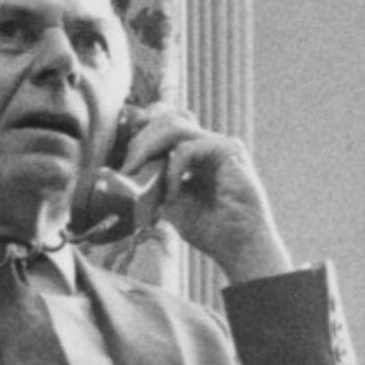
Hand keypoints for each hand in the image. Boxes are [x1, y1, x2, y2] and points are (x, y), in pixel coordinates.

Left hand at [110, 105, 292, 282]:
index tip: (123, 159)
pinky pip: (186, 148)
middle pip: (165, 118)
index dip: (140, 133)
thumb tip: (125, 174)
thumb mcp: (172, 204)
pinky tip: (171, 193)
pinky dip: (172, 170)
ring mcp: (218, 144)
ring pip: (173, 125)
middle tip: (126, 169)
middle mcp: (207, 143)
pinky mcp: (228, 150)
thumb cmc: (212, 230)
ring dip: (148, 147)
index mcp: (195, 153)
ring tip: (138, 173)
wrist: (241, 247)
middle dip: (139, 141)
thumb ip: (154, 183)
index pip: (163, 125)